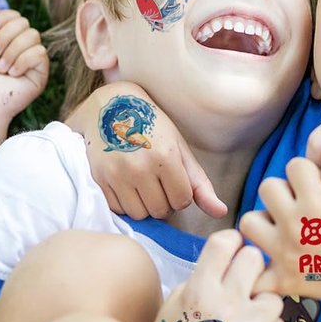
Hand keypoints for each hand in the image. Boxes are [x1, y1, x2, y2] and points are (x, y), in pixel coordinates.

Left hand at [0, 8, 48, 121]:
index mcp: (6, 39)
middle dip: (4, 36)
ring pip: (33, 35)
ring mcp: (32, 59)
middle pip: (24, 23)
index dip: (3, 18)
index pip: (15, 16)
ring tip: (0, 69)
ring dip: (12, 51)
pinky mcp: (41, 72)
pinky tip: (12, 74)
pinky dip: (22, 61)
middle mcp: (21, 47)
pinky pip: (40, 52)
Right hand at [64, 82, 225, 219]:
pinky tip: (126, 184)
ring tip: (142, 184)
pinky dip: (125, 203)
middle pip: (160, 211)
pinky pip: (118, 209)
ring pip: (138, 214)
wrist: (111, 107)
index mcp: (166, 157)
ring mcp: (117, 174)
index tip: (174, 180)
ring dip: (144, 205)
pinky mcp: (99, 179)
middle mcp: (140, 168)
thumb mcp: (180, 149)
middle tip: (157, 182)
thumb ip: (200, 184)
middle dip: (163, 201)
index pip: (182, 201)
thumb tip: (221, 213)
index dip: (181, 194)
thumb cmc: (152, 127)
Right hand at [147, 229, 283, 321]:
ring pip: (274, 296)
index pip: (224, 243)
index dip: (231, 241)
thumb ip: (202, 279)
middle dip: (251, 266)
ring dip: (264, 301)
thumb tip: (227, 264)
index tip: (232, 248)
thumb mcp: (174, 302)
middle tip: (245, 279)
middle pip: (254, 259)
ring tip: (250, 311)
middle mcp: (223, 304)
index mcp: (198, 289)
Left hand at [240, 158, 320, 306]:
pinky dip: (255, 267)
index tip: (319, 186)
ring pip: (249, 221)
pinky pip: (251, 270)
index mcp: (316, 201)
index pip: (293, 165)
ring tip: (282, 227)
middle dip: (283, 191)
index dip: (307, 172)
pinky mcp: (281, 278)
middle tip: (299, 204)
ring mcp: (284, 252)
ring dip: (264, 221)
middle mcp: (295, 224)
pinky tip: (268, 260)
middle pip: (267, 187)